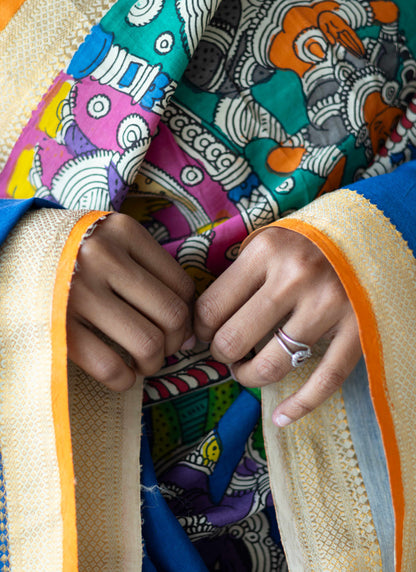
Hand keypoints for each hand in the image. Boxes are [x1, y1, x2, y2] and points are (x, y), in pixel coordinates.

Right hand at [67, 213, 194, 390]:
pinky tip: (121, 375)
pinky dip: (125, 379)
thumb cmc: (71, 252)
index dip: (187, 316)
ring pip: (147, 343)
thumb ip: (148, 272)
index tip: (176, 329)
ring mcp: (78, 291)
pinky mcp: (56, 325)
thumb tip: (189, 331)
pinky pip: (110, 365)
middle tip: (162, 348)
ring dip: (153, 363)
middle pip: (171, 316)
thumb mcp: (109, 240)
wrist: (9, 251)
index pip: (182, 285)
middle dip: (175, 343)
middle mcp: (103, 257)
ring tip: (143, 362)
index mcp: (123, 232)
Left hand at [194, 226, 361, 425]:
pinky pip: (325, 379)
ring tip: (246, 372)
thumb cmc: (305, 243)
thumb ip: (236, 277)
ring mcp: (329, 305)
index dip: (201, 330)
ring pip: (272, 364)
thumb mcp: (267, 243)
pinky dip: (300, 405)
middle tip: (226, 353)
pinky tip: (281, 418)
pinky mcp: (357, 328)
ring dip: (250, 377)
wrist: (366, 235)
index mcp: (266, 252)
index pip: (211, 308)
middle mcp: (295, 277)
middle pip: (235, 339)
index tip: (205, 335)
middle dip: (222, 355)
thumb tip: (200, 326)